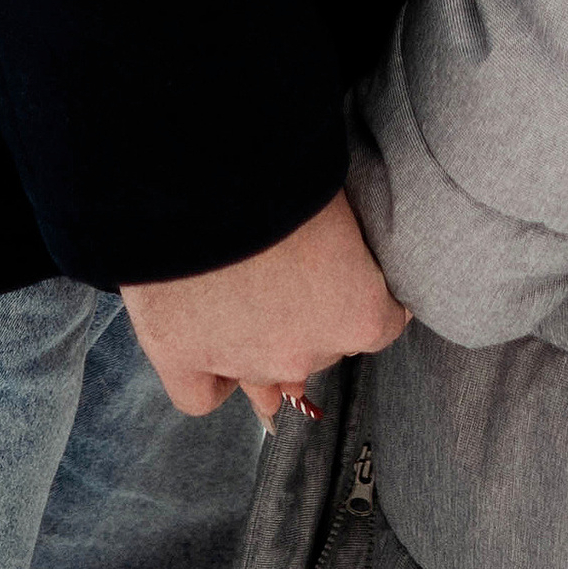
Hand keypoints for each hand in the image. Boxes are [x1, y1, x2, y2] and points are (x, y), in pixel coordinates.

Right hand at [122, 190, 407, 423]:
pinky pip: (202, 396)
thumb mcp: (341, 198)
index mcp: (358, 312)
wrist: (202, 175)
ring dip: (265, 351)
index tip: (359, 274)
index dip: (369, 294)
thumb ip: (349, 237)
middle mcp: (305, 352)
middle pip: (322, 347)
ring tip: (256, 319)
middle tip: (293, 273)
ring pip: (265, 377)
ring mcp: (242, 360)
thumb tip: (339, 241)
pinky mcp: (182, 355)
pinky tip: (212, 361)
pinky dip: (210, 381)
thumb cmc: (285, 172)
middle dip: (311, 317)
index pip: (385, 323)